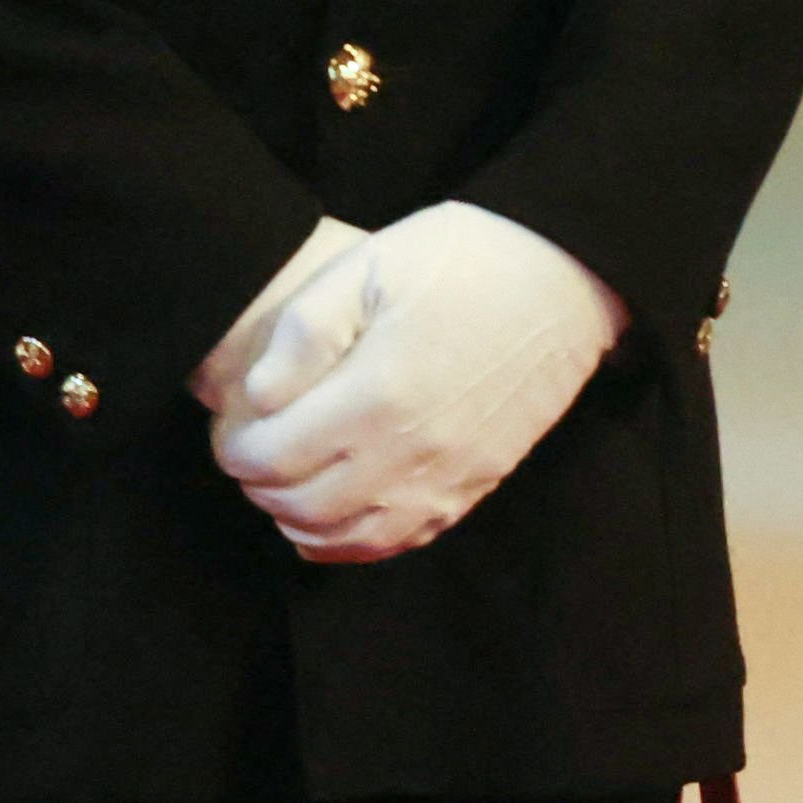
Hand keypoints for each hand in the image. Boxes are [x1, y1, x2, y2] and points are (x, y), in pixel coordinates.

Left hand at [207, 201, 627, 564]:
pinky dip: (354, 542)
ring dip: (302, 520)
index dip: (236, 451)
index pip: (272, 458)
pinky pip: (400, 540)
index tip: (234, 431)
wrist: (569, 277)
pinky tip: (338, 515)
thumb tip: (259, 397)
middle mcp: (411, 450)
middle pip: (301, 506)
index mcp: (377, 394)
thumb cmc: (466, 260)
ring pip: (347, 538)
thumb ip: (304, 332)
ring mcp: (448, 475)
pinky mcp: (476, 484)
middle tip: (255, 457)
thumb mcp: (371, 266)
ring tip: (291, 485)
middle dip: (261, 487)